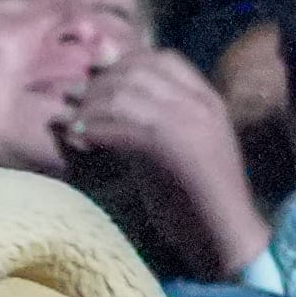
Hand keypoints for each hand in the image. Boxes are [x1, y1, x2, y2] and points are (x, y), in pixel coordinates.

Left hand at [59, 47, 274, 275]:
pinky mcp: (174, 146)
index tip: (95, 75)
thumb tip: (106, 107)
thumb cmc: (199, 202)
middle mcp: (201, 103)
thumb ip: (151, 124)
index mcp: (208, 100)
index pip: (163, 58)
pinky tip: (77, 137)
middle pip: (139, 71)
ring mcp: (190, 121)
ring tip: (69, 119)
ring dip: (90, 104)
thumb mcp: (176, 152)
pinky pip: (123, 125)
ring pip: (127, 94)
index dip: (124, 61)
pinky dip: (94, 128)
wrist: (226, 238)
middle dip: (100, 81)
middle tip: (71, 97)